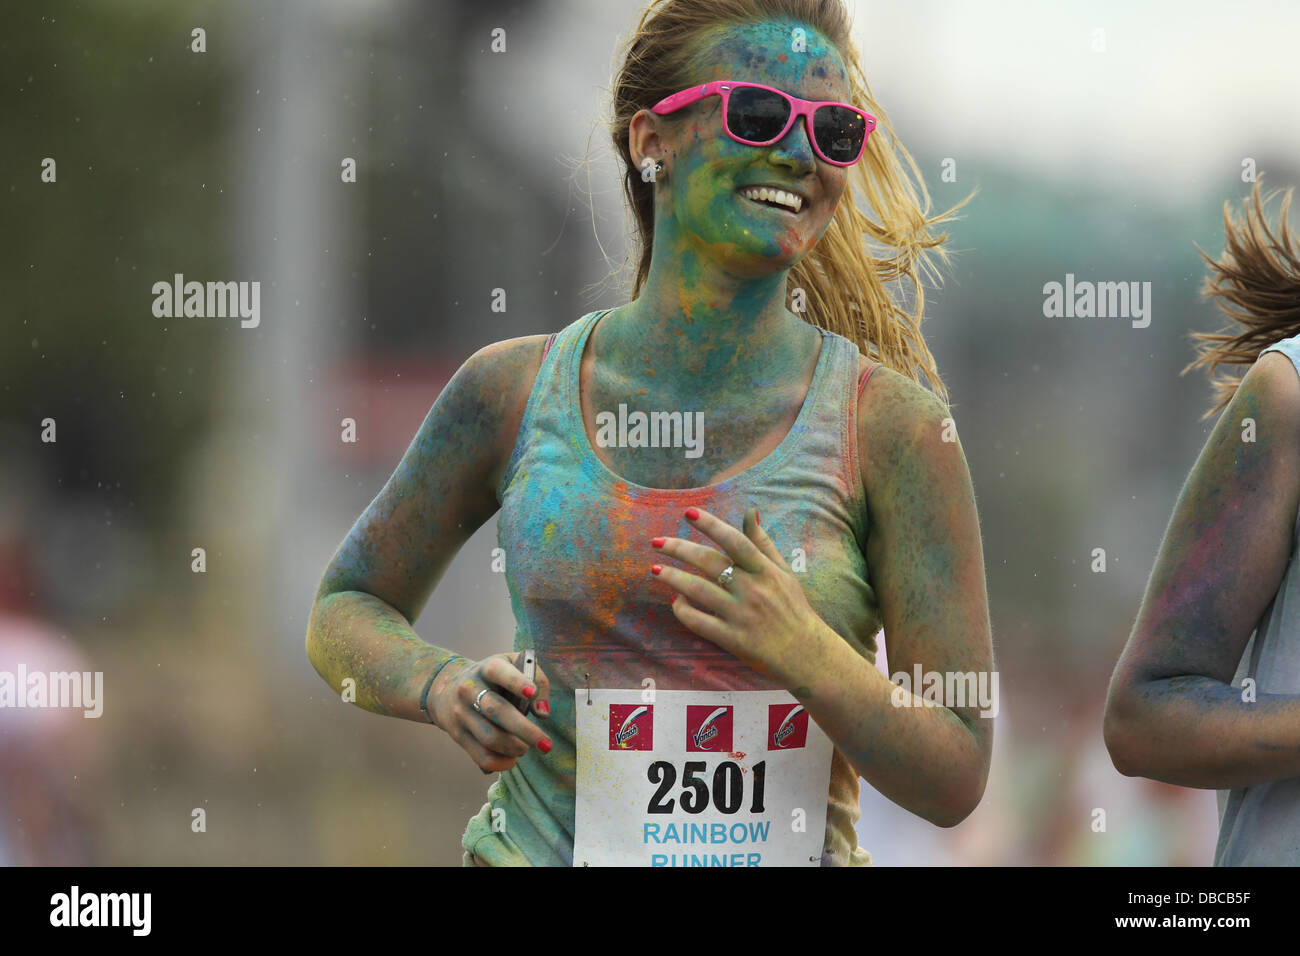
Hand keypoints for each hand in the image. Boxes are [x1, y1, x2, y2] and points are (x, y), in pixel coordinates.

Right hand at [429, 652, 551, 773]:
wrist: (448, 688)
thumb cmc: (492, 679)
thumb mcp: (512, 666)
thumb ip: (535, 680)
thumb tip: (543, 712)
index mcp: (486, 669)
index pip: (497, 671)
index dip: (515, 682)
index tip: (532, 693)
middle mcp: (469, 689)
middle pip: (497, 711)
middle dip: (525, 730)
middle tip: (546, 745)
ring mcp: (461, 713)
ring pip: (489, 737)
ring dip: (514, 748)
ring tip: (525, 748)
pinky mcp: (457, 735)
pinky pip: (480, 756)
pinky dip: (500, 762)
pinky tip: (511, 759)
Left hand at [651, 505, 824, 683]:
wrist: (806, 654)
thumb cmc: (793, 608)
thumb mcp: (783, 572)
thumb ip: (763, 543)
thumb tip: (750, 512)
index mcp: (765, 571)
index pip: (735, 541)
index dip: (711, 525)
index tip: (689, 513)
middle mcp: (752, 590)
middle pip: (710, 563)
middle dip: (679, 549)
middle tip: (657, 542)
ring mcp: (740, 615)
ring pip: (698, 591)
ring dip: (672, 578)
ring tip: (654, 569)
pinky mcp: (732, 639)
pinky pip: (698, 622)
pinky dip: (682, 610)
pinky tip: (675, 602)